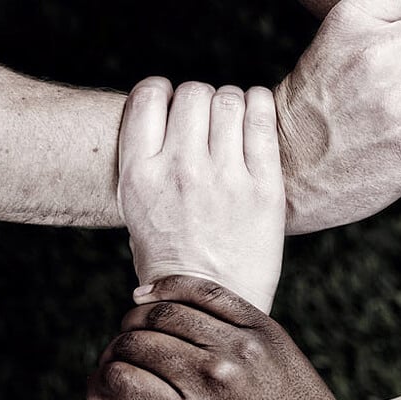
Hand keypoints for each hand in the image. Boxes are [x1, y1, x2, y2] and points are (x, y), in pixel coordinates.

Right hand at [87, 275, 341, 399]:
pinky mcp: (263, 328)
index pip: (114, 382)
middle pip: (133, 345)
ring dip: (135, 323)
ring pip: (162, 314)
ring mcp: (240, 349)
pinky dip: (168, 289)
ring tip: (134, 337)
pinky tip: (149, 297)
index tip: (100, 392)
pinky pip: (204, 292)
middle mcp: (212, 380)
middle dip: (113, 356)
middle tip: (117, 367)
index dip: (97, 385)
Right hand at [119, 78, 284, 311]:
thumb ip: (148, 163)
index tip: (172, 102)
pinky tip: (257, 113)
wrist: (212, 306)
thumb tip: (168, 120)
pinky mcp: (264, 188)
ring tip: (234, 120)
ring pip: (228, 101)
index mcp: (140, 175)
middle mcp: (180, 170)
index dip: (162, 91)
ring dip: (231, 102)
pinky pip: (262, 119)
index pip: (147, 96)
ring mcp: (224, 178)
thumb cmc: (173, 261)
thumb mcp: (137, 210)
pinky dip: (259, 104)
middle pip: (192, 94)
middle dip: (201, 100)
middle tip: (209, 120)